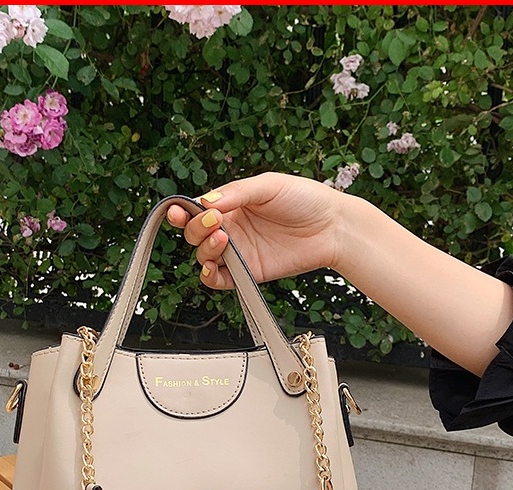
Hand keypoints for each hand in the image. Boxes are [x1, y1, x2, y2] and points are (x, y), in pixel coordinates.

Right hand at [165, 172, 345, 288]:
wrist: (333, 227)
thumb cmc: (305, 199)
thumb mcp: (269, 185)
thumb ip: (236, 192)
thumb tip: (205, 201)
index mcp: (231, 205)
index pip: (196, 210)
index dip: (183, 213)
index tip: (179, 212)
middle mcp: (231, 229)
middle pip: (195, 234)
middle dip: (196, 229)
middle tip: (214, 222)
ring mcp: (239, 252)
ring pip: (204, 257)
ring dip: (204, 250)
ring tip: (223, 239)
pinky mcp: (249, 273)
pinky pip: (220, 280)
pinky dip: (209, 277)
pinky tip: (212, 267)